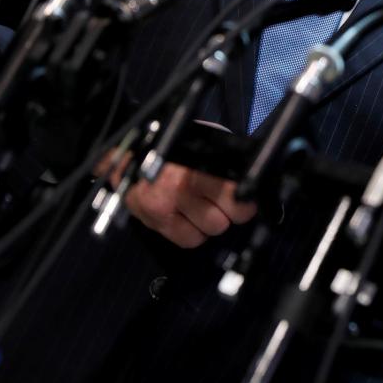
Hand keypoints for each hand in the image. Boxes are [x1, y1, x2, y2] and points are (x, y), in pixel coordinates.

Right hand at [101, 151, 257, 247]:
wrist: (129, 158)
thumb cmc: (172, 150)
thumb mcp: (203, 143)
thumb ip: (227, 160)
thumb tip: (253, 176)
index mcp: (197, 164)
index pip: (235, 194)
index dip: (245, 201)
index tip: (246, 200)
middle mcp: (182, 187)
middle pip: (226, 218)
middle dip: (229, 212)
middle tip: (224, 203)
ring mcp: (166, 207)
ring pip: (210, 231)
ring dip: (211, 222)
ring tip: (204, 206)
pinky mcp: (154, 222)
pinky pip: (190, 240)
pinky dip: (194, 233)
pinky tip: (189, 217)